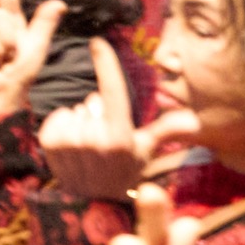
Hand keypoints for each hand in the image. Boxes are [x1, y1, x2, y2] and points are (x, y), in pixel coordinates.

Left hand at [39, 54, 201, 202]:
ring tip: (88, 145)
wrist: (93, 203)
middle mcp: (95, 139)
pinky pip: (57, 116)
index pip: (112, 91)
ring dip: (81, 121)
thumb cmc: (124, 172)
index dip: (105, 63)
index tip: (97, 41)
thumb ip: (165, 130)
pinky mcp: (49, 144)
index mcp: (121, 137)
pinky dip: (63, 125)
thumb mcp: (146, 151)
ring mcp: (70, 142)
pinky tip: (71, 145)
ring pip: (75, 110)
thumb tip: (194, 120)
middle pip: (92, 102)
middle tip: (104, 140)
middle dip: (98, 113)